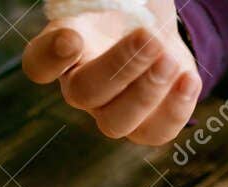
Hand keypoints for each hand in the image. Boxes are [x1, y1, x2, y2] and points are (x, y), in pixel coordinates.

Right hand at [22, 0, 199, 144]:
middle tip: (150, 39)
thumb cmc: (129, 7)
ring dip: (146, 92)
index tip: (72, 39)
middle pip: (85, 92)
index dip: (50, 57)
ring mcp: (112, 112)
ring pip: (117, 122)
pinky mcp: (147, 126)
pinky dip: (175, 108)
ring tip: (169, 60)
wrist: (158, 32)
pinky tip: (188, 79)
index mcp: (64, 49)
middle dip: (120, 67)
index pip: (40, 63)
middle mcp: (82, 86)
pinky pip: (156, 133)